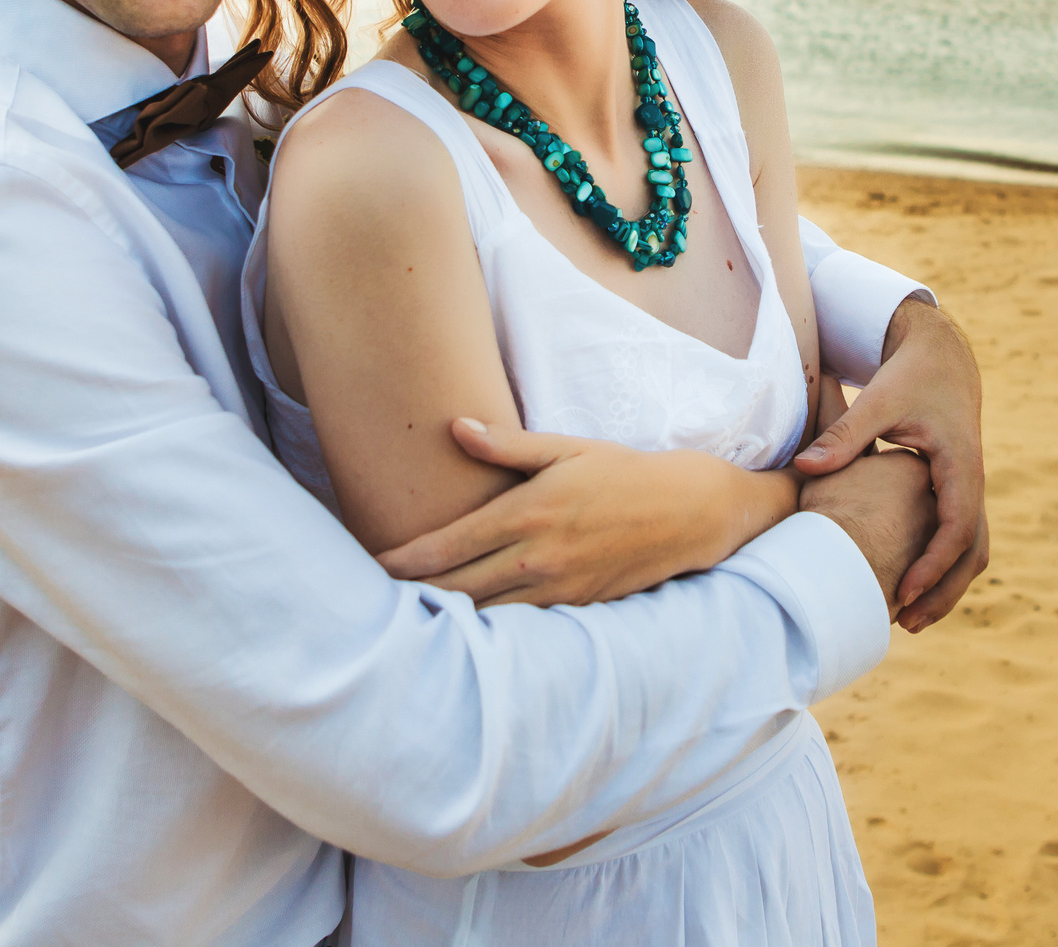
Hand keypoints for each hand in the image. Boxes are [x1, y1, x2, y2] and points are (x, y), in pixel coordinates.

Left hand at [373, 417, 796, 606]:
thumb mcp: (567, 449)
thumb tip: (454, 427)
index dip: (401, 560)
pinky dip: (488, 630)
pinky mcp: (575, 610)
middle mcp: (535, 558)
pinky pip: (519, 628)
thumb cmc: (623, 472)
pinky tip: (465, 630)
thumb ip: (507, 445)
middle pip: (454, 590)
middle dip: (410, 596)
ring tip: (406, 619)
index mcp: (526, 513)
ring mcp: (556, 590)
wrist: (688, 512)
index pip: (446, 547)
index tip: (370, 565)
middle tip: (369, 599)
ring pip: (483, 617)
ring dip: (444, 619)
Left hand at [794, 299, 988, 629]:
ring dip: (947, 587)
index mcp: (959, 462)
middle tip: (906, 623)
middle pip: (973, 551)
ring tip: (910, 620)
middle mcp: (972, 480)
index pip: (956, 525)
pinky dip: (944, 569)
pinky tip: (912, 590)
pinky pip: (961, 540)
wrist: (943, 357)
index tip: (903, 590)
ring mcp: (969, 489)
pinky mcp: (958, 492)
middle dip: (944, 591)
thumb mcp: (879, 399)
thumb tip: (806, 467)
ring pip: (973, 552)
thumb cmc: (910, 376)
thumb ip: (844, 434)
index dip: (932, 563)